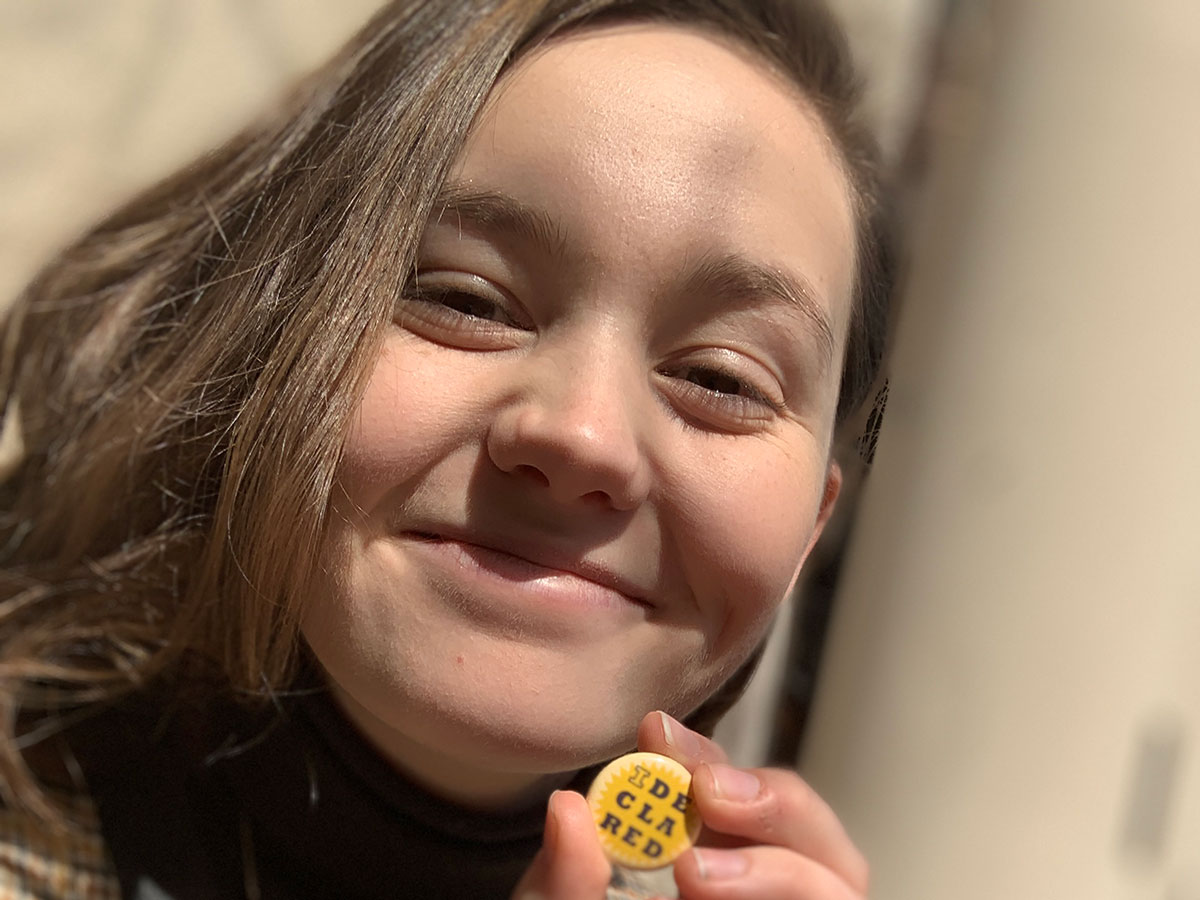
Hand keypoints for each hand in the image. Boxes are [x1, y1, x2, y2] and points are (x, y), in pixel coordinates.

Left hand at [512, 712, 867, 899]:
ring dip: (781, 870)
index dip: (708, 758)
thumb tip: (568, 808)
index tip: (657, 734)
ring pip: (840, 889)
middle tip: (705, 796)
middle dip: (770, 802)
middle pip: (816, 836)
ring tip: (695, 877)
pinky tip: (713, 896)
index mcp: (720, 870)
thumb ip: (560, 884)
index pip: (737, 798)